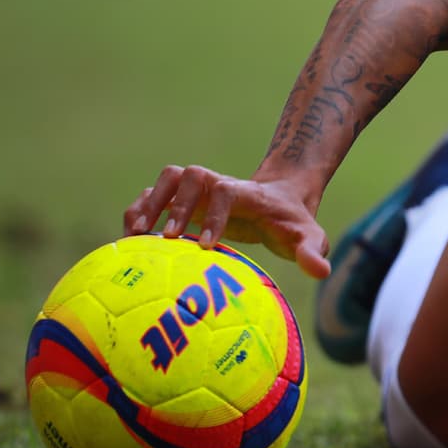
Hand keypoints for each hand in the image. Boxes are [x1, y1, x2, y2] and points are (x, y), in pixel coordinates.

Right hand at [123, 164, 331, 278]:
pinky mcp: (185, 202)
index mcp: (247, 193)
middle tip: (164, 239)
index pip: (225, 191)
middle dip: (174, 203)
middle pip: (189, 176)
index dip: (212, 214)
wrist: (281, 201)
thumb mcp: (310, 237)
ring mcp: (200, 192)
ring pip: (167, 181)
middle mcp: (219, 185)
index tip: (205, 245)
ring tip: (134, 238)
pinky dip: (137, 213)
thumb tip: (320, 271)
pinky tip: (128, 243)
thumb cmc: (294, 223)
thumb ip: (313, 252)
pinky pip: (154, 198)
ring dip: (148, 204)